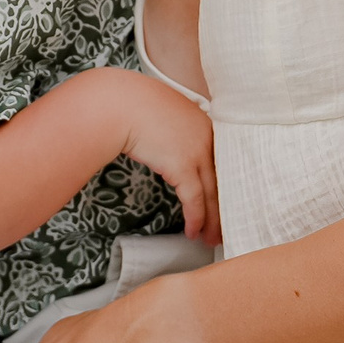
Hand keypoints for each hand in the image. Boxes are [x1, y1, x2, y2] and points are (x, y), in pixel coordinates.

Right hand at [104, 71, 218, 243]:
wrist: (118, 104)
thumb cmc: (131, 104)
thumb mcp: (162, 112)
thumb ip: (174, 128)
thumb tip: (168, 143)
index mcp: (205, 122)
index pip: (221, 159)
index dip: (224, 182)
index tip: (224, 199)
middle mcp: (207, 136)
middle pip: (223, 178)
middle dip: (224, 206)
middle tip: (225, 226)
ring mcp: (198, 151)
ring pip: (213, 193)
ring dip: (213, 220)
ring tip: (211, 238)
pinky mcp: (184, 166)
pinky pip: (195, 200)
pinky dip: (195, 218)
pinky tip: (193, 232)